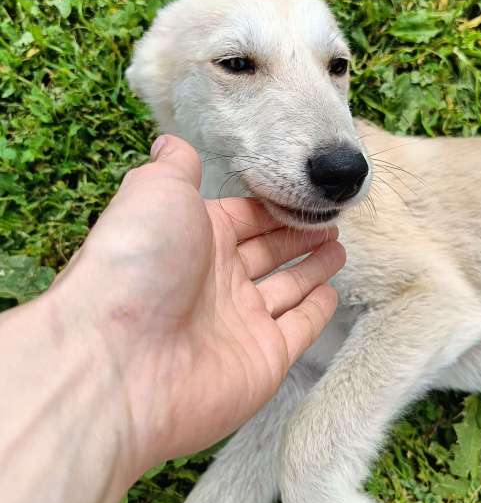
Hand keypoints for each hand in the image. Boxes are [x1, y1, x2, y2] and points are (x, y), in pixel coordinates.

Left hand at [48, 134, 344, 474]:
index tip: (303, 192)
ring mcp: (239, 323)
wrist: (120, 359)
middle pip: (265, 251)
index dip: (271, 206)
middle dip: (296, 234)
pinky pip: (298, 329)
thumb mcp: (154, 192)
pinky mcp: (263, 360)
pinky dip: (315, 311)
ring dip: (311, 268)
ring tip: (338, 247)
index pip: (242, 217)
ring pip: (286, 289)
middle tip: (330, 219)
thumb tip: (171, 141)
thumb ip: (175, 167)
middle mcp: (215, 281)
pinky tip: (331, 292)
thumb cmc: (138, 262)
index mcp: (193, 239)